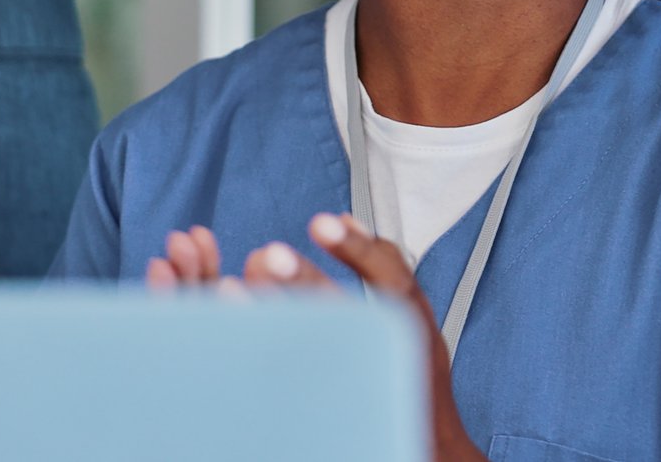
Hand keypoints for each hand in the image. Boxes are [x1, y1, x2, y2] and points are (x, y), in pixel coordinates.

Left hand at [242, 215, 484, 461]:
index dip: (356, 250)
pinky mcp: (328, 412)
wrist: (425, 442)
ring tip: (235, 292)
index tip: (322, 224)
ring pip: (309, 352)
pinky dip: (257, 357)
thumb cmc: (417, 375)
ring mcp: (354, 385)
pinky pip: (288, 383)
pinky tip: (236, 335)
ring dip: (269, 318)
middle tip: (267, 256)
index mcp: (404, 325)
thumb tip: (343, 221)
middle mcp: (381, 354)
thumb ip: (383, 265)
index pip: (387, 278)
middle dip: (302, 283)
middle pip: (341, 314)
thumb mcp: (412, 312)